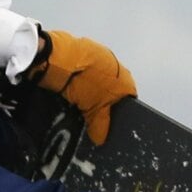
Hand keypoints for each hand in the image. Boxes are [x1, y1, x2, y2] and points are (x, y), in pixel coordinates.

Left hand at [27, 29, 135, 144]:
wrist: (63, 58)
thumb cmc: (87, 83)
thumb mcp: (94, 111)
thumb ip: (100, 126)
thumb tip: (100, 139)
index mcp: (127, 80)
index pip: (128, 101)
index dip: (117, 113)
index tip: (106, 123)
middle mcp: (119, 67)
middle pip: (112, 91)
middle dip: (102, 103)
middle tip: (89, 116)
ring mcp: (102, 57)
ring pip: (98, 81)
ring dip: (89, 91)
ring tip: (77, 103)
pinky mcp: (84, 53)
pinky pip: (85, 71)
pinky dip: (79, 79)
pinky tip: (69, 89)